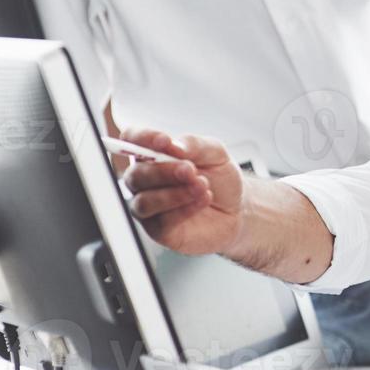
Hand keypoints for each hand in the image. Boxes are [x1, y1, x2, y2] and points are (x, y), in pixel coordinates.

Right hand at [121, 128, 244, 255]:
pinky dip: (185, 208)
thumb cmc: (220, 179)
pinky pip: (163, 221)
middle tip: (190, 170)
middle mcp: (144, 181)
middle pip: (136, 175)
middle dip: (164, 171)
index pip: (131, 140)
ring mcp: (149, 207)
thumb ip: (193, 144)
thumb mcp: (215, 153)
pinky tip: (203, 199)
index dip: (141, 139)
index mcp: (152, 155)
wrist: (237, 210)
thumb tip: (173, 145)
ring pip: (144, 201)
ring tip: (202, 186)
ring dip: (174, 193)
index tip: (163, 141)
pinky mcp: (160, 230)